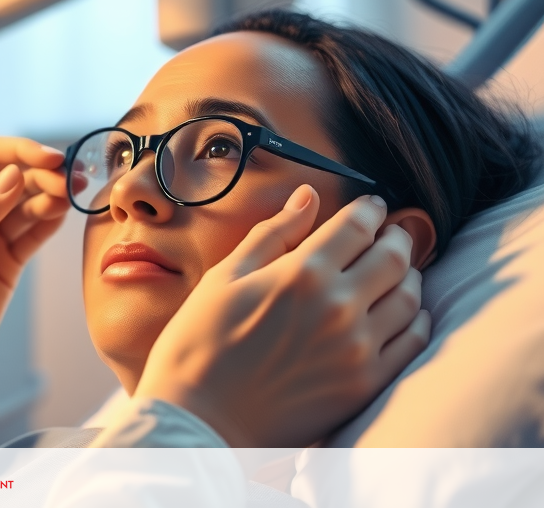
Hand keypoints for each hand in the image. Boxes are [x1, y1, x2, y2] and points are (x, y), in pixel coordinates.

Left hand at [0, 137, 67, 444]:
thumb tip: (14, 175)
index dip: (18, 151)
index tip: (51, 158)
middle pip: (10, 175)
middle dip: (41, 173)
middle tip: (70, 180)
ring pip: (26, 203)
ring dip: (50, 195)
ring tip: (73, 194)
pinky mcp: (5, 263)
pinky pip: (32, 234)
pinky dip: (49, 222)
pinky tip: (64, 213)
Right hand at [137, 184, 430, 446]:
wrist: (200, 417)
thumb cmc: (200, 343)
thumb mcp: (226, 276)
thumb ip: (272, 234)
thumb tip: (307, 197)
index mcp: (302, 273)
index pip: (357, 226)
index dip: (370, 210)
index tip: (372, 206)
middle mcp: (338, 306)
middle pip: (394, 257)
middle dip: (396, 236)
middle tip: (391, 231)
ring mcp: (356, 348)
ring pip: (409, 298)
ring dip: (409, 275)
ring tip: (396, 271)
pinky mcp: (364, 383)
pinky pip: (411, 343)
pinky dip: (415, 320)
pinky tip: (404, 313)